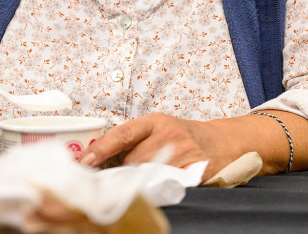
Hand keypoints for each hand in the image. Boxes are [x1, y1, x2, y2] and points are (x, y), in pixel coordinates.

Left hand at [79, 113, 237, 180]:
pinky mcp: (195, 169)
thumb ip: (134, 140)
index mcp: (154, 121)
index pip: (122, 133)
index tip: (85, 160)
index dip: (102, 148)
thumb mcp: (158, 129)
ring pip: (148, 173)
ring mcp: (182, 151)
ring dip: (143, 180)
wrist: (222, 142)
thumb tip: (98, 157)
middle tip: (125, 176)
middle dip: (126, 171)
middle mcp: (168, 133)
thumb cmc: (182, 137)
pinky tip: (164, 184)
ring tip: (150, 177)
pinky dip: (162, 186)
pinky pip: (168, 183)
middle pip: (133, 160)